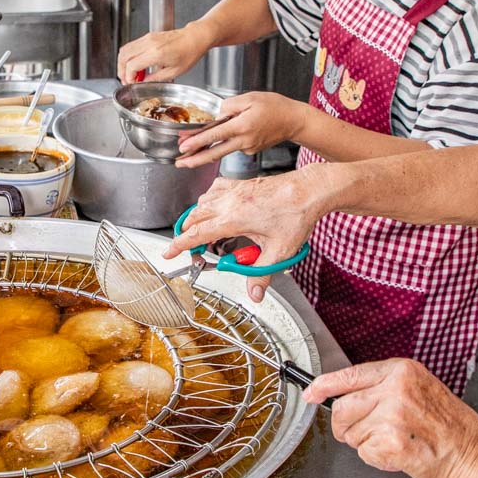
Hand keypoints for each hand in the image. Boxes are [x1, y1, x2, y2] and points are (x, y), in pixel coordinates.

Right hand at [117, 23, 211, 82]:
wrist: (195, 38)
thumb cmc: (189, 53)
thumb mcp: (174, 72)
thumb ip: (155, 79)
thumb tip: (143, 82)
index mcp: (156, 53)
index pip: (131, 65)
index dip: (128, 77)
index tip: (132, 83)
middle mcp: (149, 43)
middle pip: (124, 56)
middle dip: (121, 70)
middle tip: (126, 80)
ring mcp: (148, 38)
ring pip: (125, 49)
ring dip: (123, 62)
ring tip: (131, 73)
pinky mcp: (149, 36)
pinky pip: (132, 45)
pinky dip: (129, 56)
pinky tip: (138, 65)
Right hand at [166, 173, 329, 300]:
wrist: (308, 190)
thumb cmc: (295, 214)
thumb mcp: (279, 251)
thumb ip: (262, 274)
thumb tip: (255, 293)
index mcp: (233, 219)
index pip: (196, 234)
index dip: (179, 245)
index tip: (168, 253)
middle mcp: (230, 202)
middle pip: (195, 217)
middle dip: (186, 234)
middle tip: (189, 249)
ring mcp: (235, 190)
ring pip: (203, 202)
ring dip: (197, 216)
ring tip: (201, 231)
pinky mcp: (242, 184)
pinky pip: (216, 189)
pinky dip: (210, 199)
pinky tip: (216, 206)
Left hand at [176, 92, 307, 169]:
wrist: (293, 121)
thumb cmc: (275, 106)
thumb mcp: (250, 98)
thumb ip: (229, 106)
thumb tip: (215, 115)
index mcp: (242, 126)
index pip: (215, 135)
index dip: (197, 141)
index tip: (183, 146)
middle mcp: (244, 140)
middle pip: (215, 153)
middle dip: (195, 160)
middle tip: (179, 164)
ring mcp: (247, 148)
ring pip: (221, 152)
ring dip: (203, 155)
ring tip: (187, 158)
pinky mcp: (250, 150)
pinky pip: (232, 147)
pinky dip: (222, 144)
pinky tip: (218, 139)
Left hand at [303, 359, 477, 477]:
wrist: (474, 458)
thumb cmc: (450, 429)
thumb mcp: (420, 390)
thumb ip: (385, 388)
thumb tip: (346, 395)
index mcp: (401, 371)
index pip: (349, 375)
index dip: (323, 386)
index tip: (309, 393)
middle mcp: (395, 388)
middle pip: (342, 407)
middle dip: (346, 427)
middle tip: (369, 434)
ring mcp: (393, 414)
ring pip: (351, 433)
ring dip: (366, 445)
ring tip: (396, 443)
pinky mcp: (392, 442)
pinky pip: (364, 453)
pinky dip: (377, 460)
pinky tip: (401, 455)